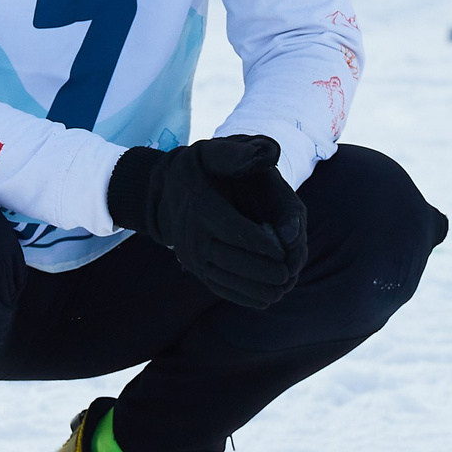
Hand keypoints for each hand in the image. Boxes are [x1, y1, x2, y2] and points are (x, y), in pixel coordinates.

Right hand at [108, 136, 307, 308]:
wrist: (163, 190)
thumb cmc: (198, 168)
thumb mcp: (214, 152)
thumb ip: (238, 154)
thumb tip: (268, 154)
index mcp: (201, 208)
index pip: (235, 231)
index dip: (262, 244)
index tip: (284, 253)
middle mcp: (192, 236)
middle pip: (232, 260)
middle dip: (263, 270)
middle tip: (288, 273)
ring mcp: (190, 256)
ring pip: (226, 279)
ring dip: (255, 287)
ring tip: (281, 287)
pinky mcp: (193, 268)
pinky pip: (218, 287)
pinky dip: (241, 295)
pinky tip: (264, 299)